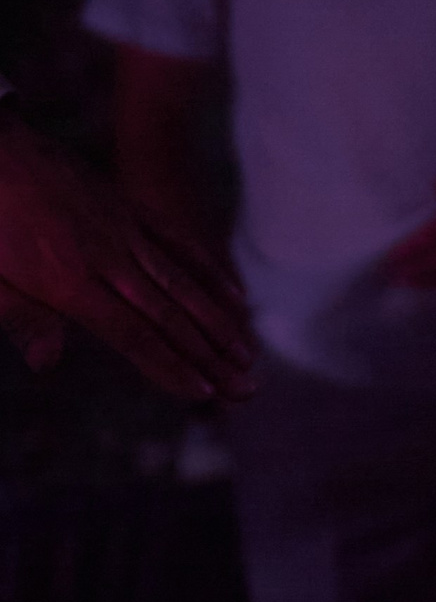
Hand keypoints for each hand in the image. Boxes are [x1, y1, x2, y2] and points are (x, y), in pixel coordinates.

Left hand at [0, 105, 252, 400]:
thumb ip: (22, 319)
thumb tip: (48, 365)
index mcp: (69, 281)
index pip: (131, 334)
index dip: (169, 365)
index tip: (204, 392)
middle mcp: (108, 258)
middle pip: (169, 315)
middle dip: (211, 355)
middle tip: (247, 385)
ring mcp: (123, 230)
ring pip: (182, 282)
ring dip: (219, 321)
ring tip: (248, 352)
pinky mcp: (128, 209)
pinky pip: (178, 242)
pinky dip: (209, 271)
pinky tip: (234, 295)